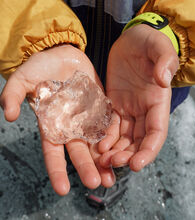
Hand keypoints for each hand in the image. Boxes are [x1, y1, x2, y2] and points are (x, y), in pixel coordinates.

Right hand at [0, 45, 114, 194]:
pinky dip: (115, 137)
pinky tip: (123, 149)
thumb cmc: (41, 68)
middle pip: (79, 151)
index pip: (53, 152)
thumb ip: (14, 95)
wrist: (63, 56)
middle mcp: (71, 126)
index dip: (56, 170)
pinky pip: (109, 124)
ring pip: (96, 143)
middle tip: (96, 183)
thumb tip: (8, 115)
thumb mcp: (24, 79)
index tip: (62, 189)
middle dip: (87, 167)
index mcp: (52, 125)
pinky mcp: (101, 108)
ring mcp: (87, 118)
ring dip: (104, 160)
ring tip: (112, 177)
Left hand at [98, 24, 178, 170]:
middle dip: (127, 155)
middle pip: (138, 140)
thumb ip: (164, 60)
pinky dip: (104, 137)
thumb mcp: (158, 46)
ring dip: (114, 151)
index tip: (136, 164)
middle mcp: (144, 110)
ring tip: (102, 160)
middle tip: (112, 163)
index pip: (156, 132)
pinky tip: (97, 146)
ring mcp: (128, 109)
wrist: (130, 41)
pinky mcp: (114, 105)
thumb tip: (163, 79)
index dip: (148, 150)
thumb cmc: (146, 42)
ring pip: (123, 137)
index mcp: (157, 101)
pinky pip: (109, 126)